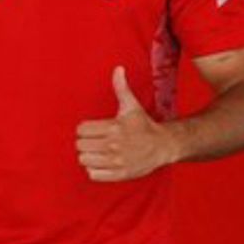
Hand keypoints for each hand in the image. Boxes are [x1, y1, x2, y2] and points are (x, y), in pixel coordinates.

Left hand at [75, 65, 179, 181]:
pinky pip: (93, 174)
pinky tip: (104, 162)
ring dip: (89, 156)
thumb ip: (121, 88)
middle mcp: (114, 145)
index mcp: (114, 127)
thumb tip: (118, 69)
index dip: (85, 129)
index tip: (94, 129)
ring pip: (84, 160)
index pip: (81, 130)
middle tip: (97, 140)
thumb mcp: (132, 106)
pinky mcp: (119, 174)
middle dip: (86, 142)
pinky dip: (95, 170)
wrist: (163, 146)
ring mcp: (116, 161)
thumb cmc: (143, 125)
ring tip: (100, 152)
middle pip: (80, 145)